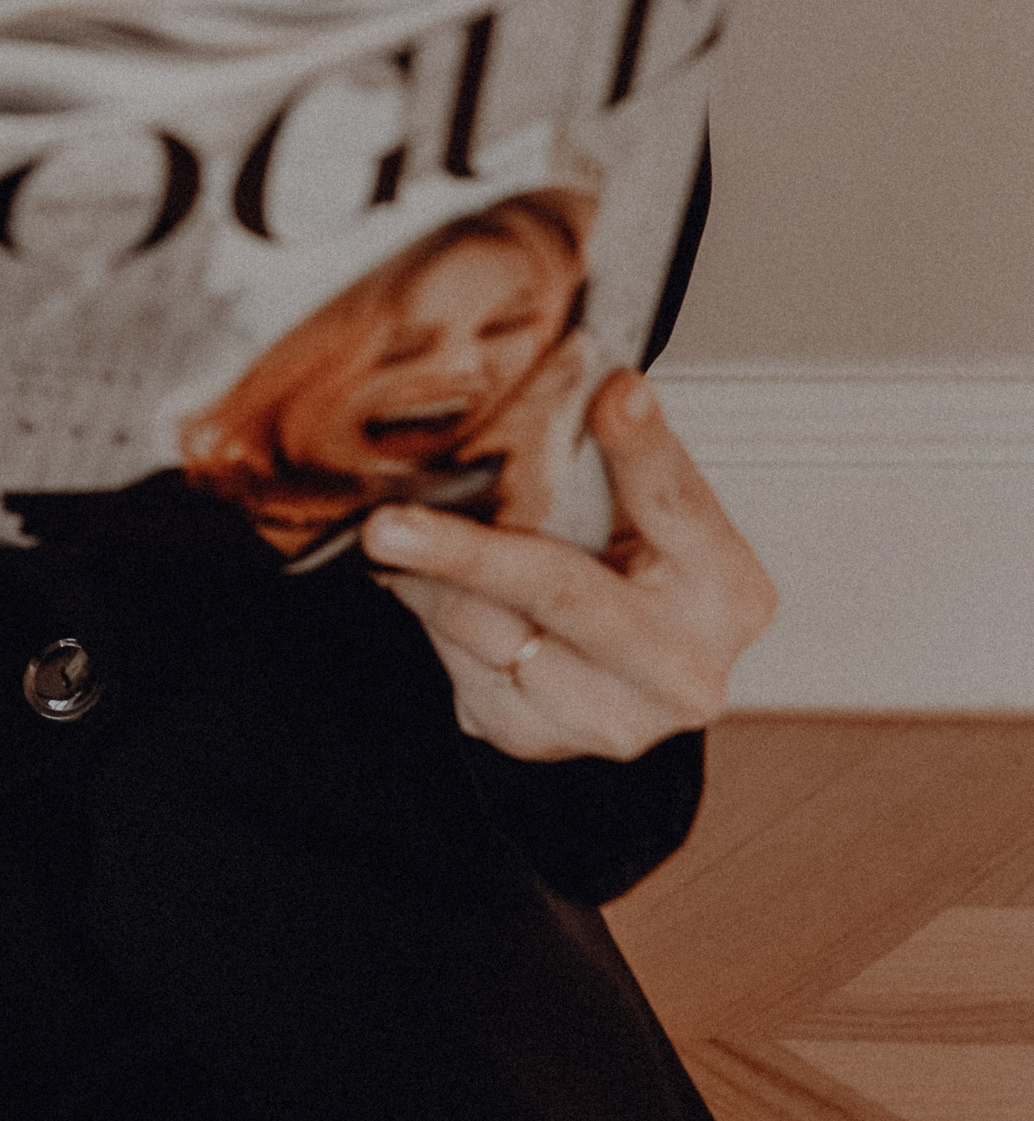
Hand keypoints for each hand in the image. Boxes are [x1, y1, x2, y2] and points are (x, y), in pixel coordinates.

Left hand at [361, 369, 776, 761]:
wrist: (636, 684)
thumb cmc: (654, 587)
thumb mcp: (663, 519)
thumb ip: (636, 463)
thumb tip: (602, 382)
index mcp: (730, 593)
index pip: (675, 503)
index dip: (641, 447)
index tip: (612, 396)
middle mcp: (679, 669)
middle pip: (561, 590)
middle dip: (465, 552)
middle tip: (391, 525)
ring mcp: (607, 718)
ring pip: (487, 628)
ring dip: (431, 577)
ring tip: (407, 536)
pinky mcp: (537, 738)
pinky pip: (459, 663)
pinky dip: (436, 617)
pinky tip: (437, 589)